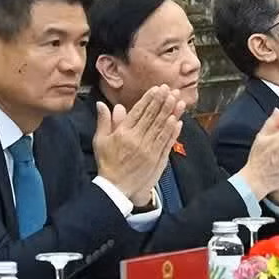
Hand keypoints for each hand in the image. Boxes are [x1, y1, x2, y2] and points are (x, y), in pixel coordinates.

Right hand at [91, 85, 184, 205]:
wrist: (116, 188)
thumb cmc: (107, 163)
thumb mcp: (100, 141)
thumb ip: (104, 121)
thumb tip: (102, 104)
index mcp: (123, 133)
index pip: (138, 112)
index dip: (149, 99)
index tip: (157, 89)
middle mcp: (137, 139)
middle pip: (152, 116)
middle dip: (162, 101)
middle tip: (169, 89)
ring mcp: (149, 149)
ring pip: (161, 127)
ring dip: (171, 112)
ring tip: (178, 100)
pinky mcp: (157, 159)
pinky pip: (166, 142)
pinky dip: (173, 131)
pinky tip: (178, 121)